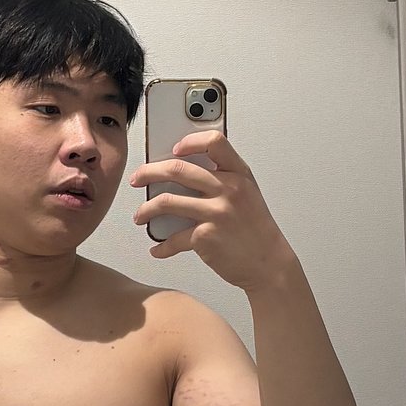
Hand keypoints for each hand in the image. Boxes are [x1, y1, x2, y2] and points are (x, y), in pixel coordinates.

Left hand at [129, 129, 293, 289]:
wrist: (269, 263)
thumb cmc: (255, 230)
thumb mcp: (247, 194)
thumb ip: (222, 179)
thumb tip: (182, 173)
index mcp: (238, 174)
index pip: (214, 141)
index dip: (189, 141)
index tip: (172, 149)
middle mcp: (228, 189)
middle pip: (177, 169)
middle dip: (148, 173)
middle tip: (137, 179)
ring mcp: (216, 212)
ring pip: (167, 202)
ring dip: (146, 210)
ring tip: (140, 215)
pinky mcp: (206, 236)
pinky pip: (173, 238)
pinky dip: (161, 246)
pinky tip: (157, 248)